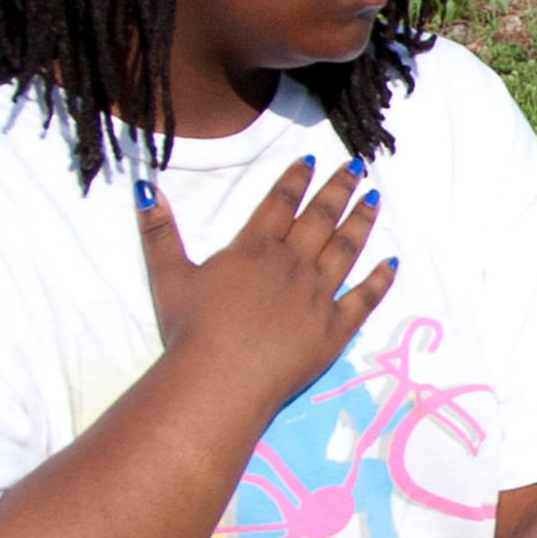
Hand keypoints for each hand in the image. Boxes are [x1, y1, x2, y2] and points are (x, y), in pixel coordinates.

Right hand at [139, 156, 392, 412]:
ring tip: (374, 197)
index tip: (310, 160)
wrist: (220, 377)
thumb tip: (145, 188)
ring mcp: (317, 296)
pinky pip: (363, 299)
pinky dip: (379, 280)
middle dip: (338, 189)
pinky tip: (391, 263)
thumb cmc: (191, 330)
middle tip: (355, 166)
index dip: (295, 179)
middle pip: (320, 218)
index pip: (280, 204)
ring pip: (346, 249)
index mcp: (255, 250)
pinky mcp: (334, 329)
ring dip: (362, 221)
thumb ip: (158, 231)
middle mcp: (292, 265)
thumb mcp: (167, 276)